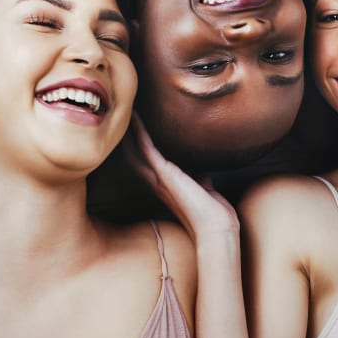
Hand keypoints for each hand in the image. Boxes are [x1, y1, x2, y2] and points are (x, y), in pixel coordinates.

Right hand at [124, 113, 238, 240]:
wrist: (215, 227)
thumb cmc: (213, 214)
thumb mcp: (204, 192)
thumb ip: (200, 181)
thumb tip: (203, 175)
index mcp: (166, 187)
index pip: (146, 165)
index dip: (137, 148)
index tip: (133, 130)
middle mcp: (157, 183)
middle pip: (133, 157)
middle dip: (127, 138)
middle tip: (122, 116)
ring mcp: (158, 179)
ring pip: (136, 151)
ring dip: (130, 131)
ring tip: (125, 111)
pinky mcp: (164, 174)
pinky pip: (147, 148)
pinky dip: (140, 132)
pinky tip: (136, 117)